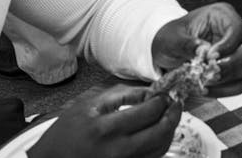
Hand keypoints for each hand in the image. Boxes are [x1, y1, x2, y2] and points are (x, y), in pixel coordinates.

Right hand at [28, 85, 178, 157]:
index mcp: (106, 129)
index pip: (149, 111)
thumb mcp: (88, 106)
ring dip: (169, 130)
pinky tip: (157, 133)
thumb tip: (150, 91)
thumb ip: (121, 95)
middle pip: (161, 132)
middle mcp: (118, 151)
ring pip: (161, 148)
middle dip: (174, 114)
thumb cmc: (65, 133)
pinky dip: (159, 145)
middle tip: (175, 103)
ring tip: (168, 116)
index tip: (165, 93)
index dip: (163, 100)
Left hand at [151, 2, 241, 97]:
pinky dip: (225, 90)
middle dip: (235, 62)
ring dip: (231, 76)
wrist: (164, 52)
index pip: (238, 28)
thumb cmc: (169, 38)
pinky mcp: (234, 70)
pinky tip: (206, 88)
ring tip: (207, 80)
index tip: (210, 57)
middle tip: (213, 72)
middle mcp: (235, 32)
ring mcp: (237, 51)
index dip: (228, 45)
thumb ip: (187, 44)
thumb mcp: (172, 38)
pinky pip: (240, 83)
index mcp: (222, 15)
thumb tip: (203, 52)